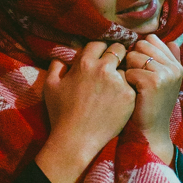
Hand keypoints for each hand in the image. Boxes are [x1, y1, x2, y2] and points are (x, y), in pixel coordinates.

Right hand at [35, 42, 134, 182]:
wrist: (76, 140)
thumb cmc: (61, 114)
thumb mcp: (50, 87)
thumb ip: (56, 67)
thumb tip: (61, 59)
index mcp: (85, 63)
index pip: (99, 43)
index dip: (100, 48)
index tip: (102, 55)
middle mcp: (104, 69)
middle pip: (119, 49)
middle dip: (117, 54)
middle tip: (115, 64)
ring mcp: (119, 82)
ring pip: (127, 67)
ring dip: (123, 72)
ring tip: (118, 84)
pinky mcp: (129, 96)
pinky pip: (133, 85)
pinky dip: (128, 89)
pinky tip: (121, 99)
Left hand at [123, 35, 182, 163]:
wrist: (150, 131)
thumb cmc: (150, 105)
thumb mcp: (163, 81)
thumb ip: (167, 60)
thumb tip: (172, 41)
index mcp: (176, 65)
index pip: (152, 40)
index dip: (140, 50)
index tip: (140, 67)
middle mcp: (174, 67)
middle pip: (141, 45)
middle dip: (132, 59)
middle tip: (136, 78)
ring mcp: (165, 74)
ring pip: (134, 56)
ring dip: (128, 70)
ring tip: (135, 86)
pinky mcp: (153, 82)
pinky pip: (130, 71)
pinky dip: (126, 81)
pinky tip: (132, 93)